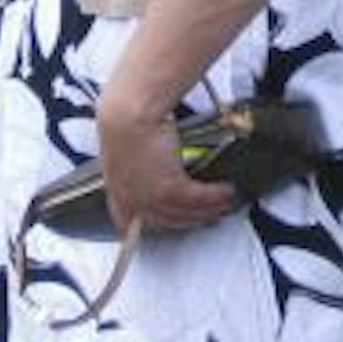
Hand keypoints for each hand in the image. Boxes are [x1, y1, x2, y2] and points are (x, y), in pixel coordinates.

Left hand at [96, 102, 237, 236]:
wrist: (128, 114)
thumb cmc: (123, 123)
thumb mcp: (123, 154)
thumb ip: (136, 171)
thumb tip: (156, 173)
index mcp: (117, 195)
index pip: (131, 225)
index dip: (153, 227)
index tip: (170, 224)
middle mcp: (133, 203)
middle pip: (167, 222)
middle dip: (192, 221)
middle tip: (210, 216)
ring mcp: (150, 199)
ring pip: (187, 214)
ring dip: (211, 210)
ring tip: (225, 203)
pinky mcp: (169, 189)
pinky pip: (198, 198)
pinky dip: (216, 195)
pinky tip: (226, 190)